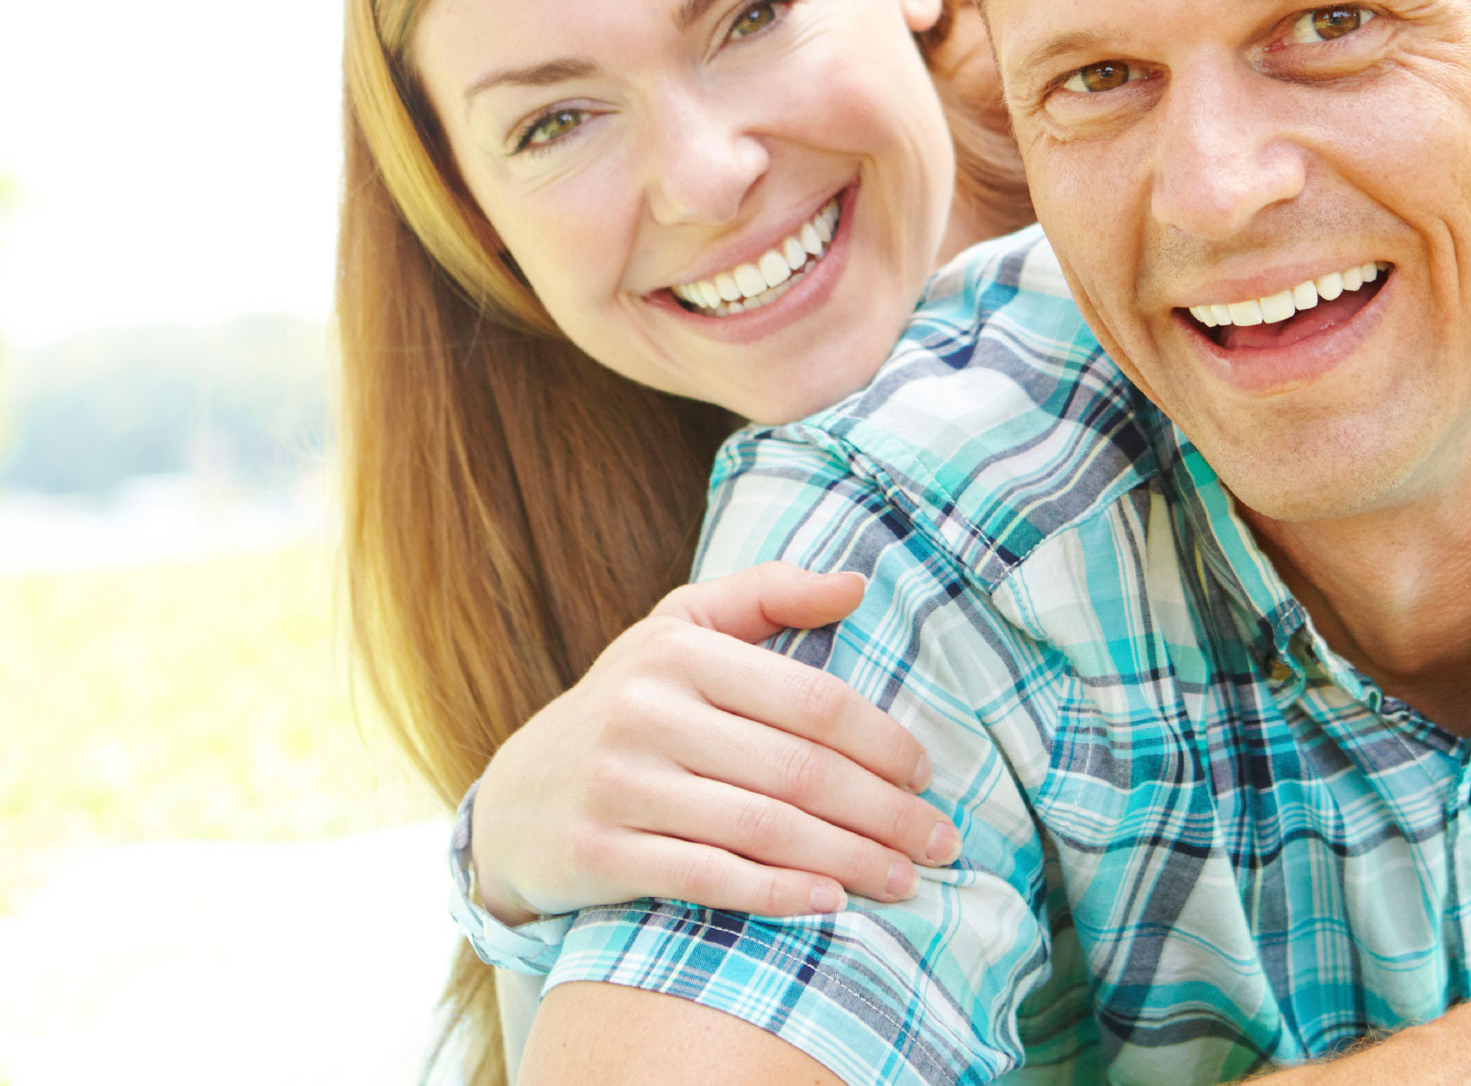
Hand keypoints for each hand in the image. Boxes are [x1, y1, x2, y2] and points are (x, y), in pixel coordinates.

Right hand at [470, 563, 958, 924]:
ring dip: (848, 860)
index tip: (925, 773)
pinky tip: (830, 902)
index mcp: (681, 649)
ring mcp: (621, 785)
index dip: (880, 737)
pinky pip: (707, 877)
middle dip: (881, 811)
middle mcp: (648, 711)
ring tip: (905, 880)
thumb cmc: (629, 702)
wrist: (517, 796)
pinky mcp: (601, 854)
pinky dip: (776, 894)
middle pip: (797, 770)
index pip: (810, 697)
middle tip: (938, 841)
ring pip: (763, 828)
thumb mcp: (683, 626)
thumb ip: (770, 593)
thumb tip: (858, 583)